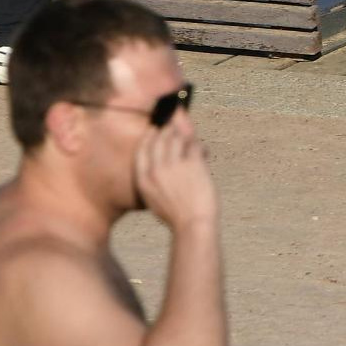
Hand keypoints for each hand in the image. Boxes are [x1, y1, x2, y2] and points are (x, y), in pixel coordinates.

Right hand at [133, 110, 218, 232]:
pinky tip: (203, 150)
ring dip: (185, 134)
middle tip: (176, 122)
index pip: (142, 150)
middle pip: (160, 138)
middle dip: (169, 128)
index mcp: (143, 180)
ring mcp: (174, 166)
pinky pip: (194, 144)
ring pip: (177, 137)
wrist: (192, 223)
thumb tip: (162, 159)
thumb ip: (153, 178)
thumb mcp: (154, 198)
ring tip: (191, 136)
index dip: (149, 136)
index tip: (154, 129)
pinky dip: (200, 145)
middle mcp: (156, 170)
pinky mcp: (192, 164)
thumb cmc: (176, 214)